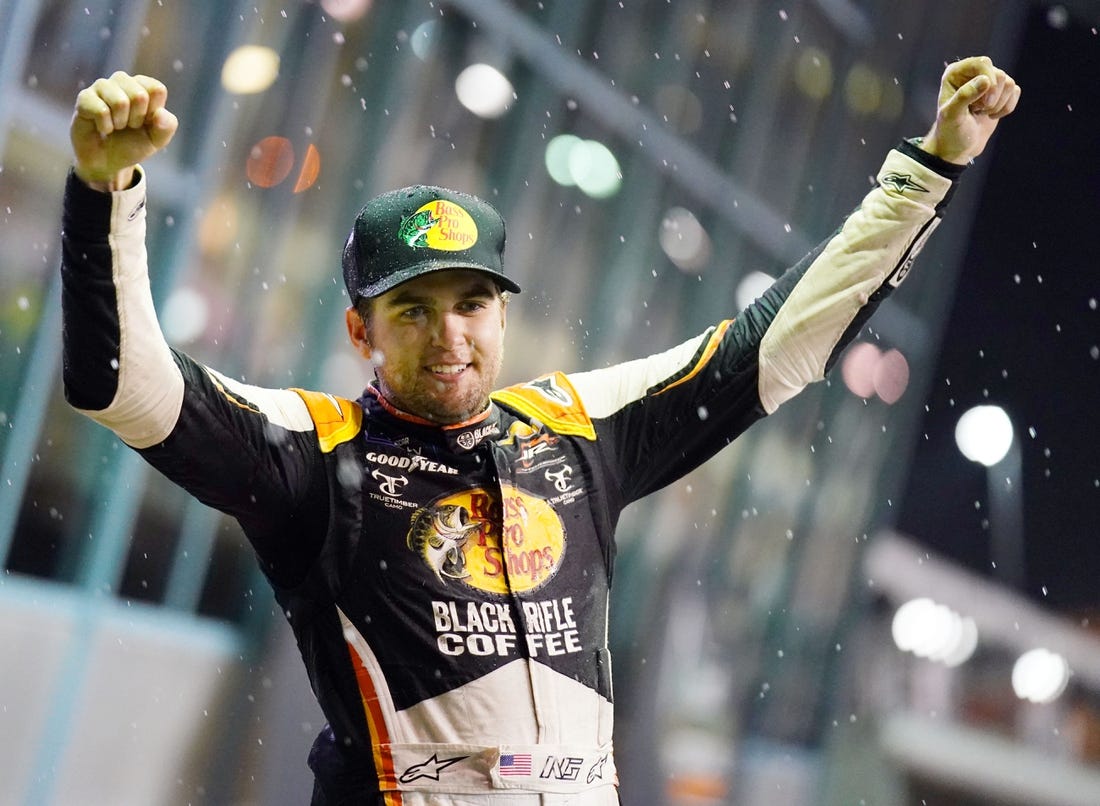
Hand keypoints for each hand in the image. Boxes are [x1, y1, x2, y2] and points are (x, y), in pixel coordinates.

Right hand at [71, 71, 177, 190]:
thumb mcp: (157, 140)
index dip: (153, 113)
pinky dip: (105, 127)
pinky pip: (101, 111)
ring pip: (120, 102)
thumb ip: (167, 126)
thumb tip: (160, 113)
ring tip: (115, 126)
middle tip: (128, 126)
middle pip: (139, 95)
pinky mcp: (84, 97)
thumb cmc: (133, 144)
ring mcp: (102, 87)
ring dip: (120, 123)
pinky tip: (102, 128)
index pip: (157, 89)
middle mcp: (122, 81)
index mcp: (143, 86)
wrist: (107, 162)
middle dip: (136, 119)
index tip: (145, 122)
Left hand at [919, 56, 1020, 164]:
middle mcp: (972, 72)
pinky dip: (1006, 108)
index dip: (988, 82)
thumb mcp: (952, 116)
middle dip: (992, 98)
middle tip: (977, 111)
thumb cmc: (950, 131)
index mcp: (955, 72)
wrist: (958, 147)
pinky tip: (990, 115)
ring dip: (998, 104)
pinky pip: (1015, 92)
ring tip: (981, 113)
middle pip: (999, 75)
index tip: (982, 103)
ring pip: (1009, 83)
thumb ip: (964, 96)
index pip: (983, 63)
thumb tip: (986, 80)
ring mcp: (988, 80)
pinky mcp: (1000, 91)